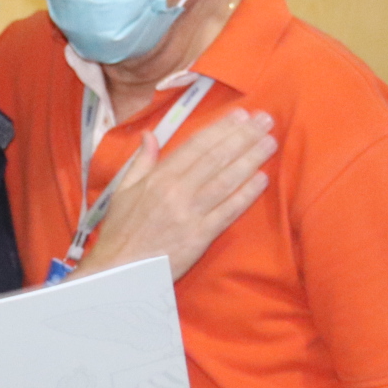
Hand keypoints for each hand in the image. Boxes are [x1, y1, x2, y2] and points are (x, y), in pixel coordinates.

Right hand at [76, 108, 275, 280]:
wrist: (118, 271)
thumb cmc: (120, 232)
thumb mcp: (122, 191)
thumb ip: (141, 161)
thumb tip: (149, 134)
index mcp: (158, 178)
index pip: (196, 146)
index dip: (221, 129)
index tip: (241, 115)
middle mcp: (176, 191)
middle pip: (216, 158)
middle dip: (243, 137)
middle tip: (266, 121)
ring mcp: (190, 214)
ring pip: (226, 180)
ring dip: (251, 159)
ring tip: (270, 143)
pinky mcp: (200, 237)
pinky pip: (228, 211)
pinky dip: (246, 194)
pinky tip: (262, 180)